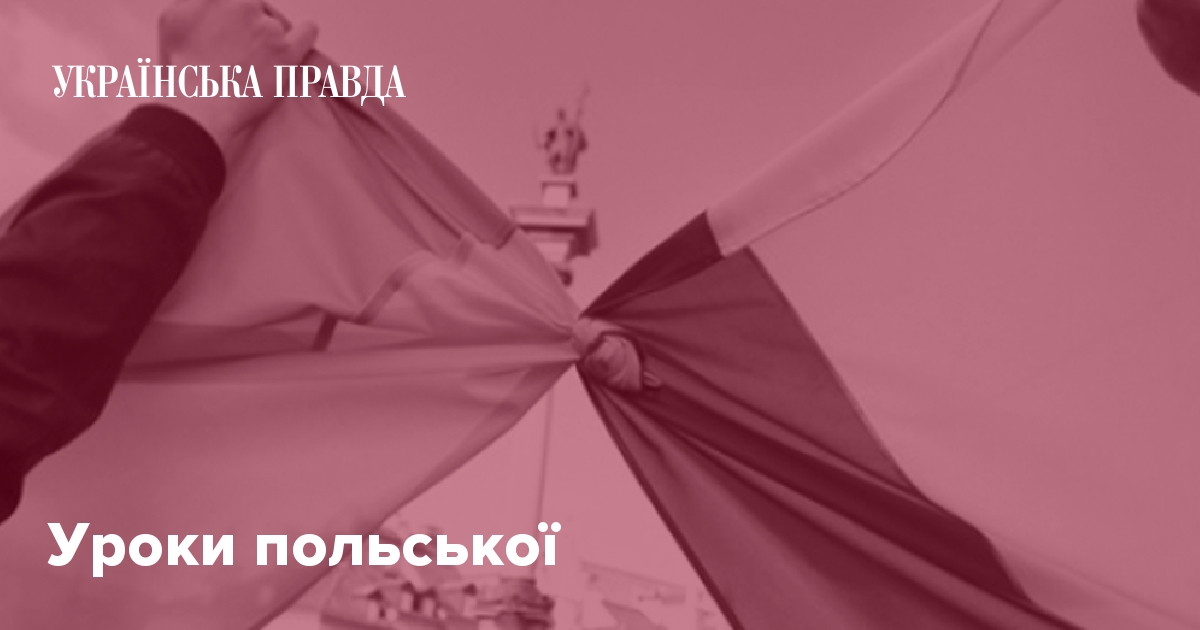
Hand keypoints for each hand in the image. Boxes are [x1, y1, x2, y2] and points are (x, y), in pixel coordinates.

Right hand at [158, 0, 318, 153]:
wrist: (200, 104)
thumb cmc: (181, 68)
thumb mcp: (172, 20)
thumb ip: (193, 3)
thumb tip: (206, 4)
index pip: (233, 0)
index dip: (231, 14)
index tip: (230, 27)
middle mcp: (242, 5)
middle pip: (253, 7)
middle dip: (248, 22)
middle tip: (240, 47)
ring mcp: (267, 28)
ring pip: (275, 22)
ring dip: (268, 36)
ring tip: (258, 59)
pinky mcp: (287, 51)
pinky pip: (307, 31)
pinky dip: (304, 33)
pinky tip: (297, 41)